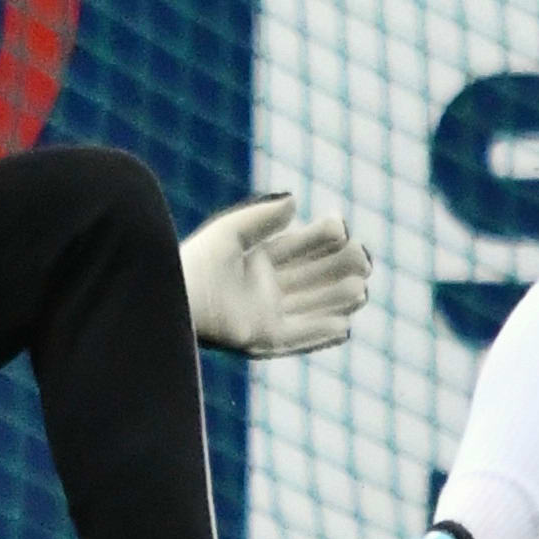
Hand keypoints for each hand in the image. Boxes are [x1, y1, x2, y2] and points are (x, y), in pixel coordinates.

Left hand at [179, 193, 371, 357]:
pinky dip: (320, 333)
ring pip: (311, 306)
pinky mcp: (261, 338)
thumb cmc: (196, 261)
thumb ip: (264, 216)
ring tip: (361, 290)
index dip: (321, 238)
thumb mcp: (232, 232)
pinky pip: (298, 337)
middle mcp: (263, 290)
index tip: (342, 227)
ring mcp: (264, 315)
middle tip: (363, 258)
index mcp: (256, 262)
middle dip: (338, 268)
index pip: (298, 248)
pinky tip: (344, 326)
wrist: (175, 296)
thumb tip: (295, 200)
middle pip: (311, 278)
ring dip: (336, 300)